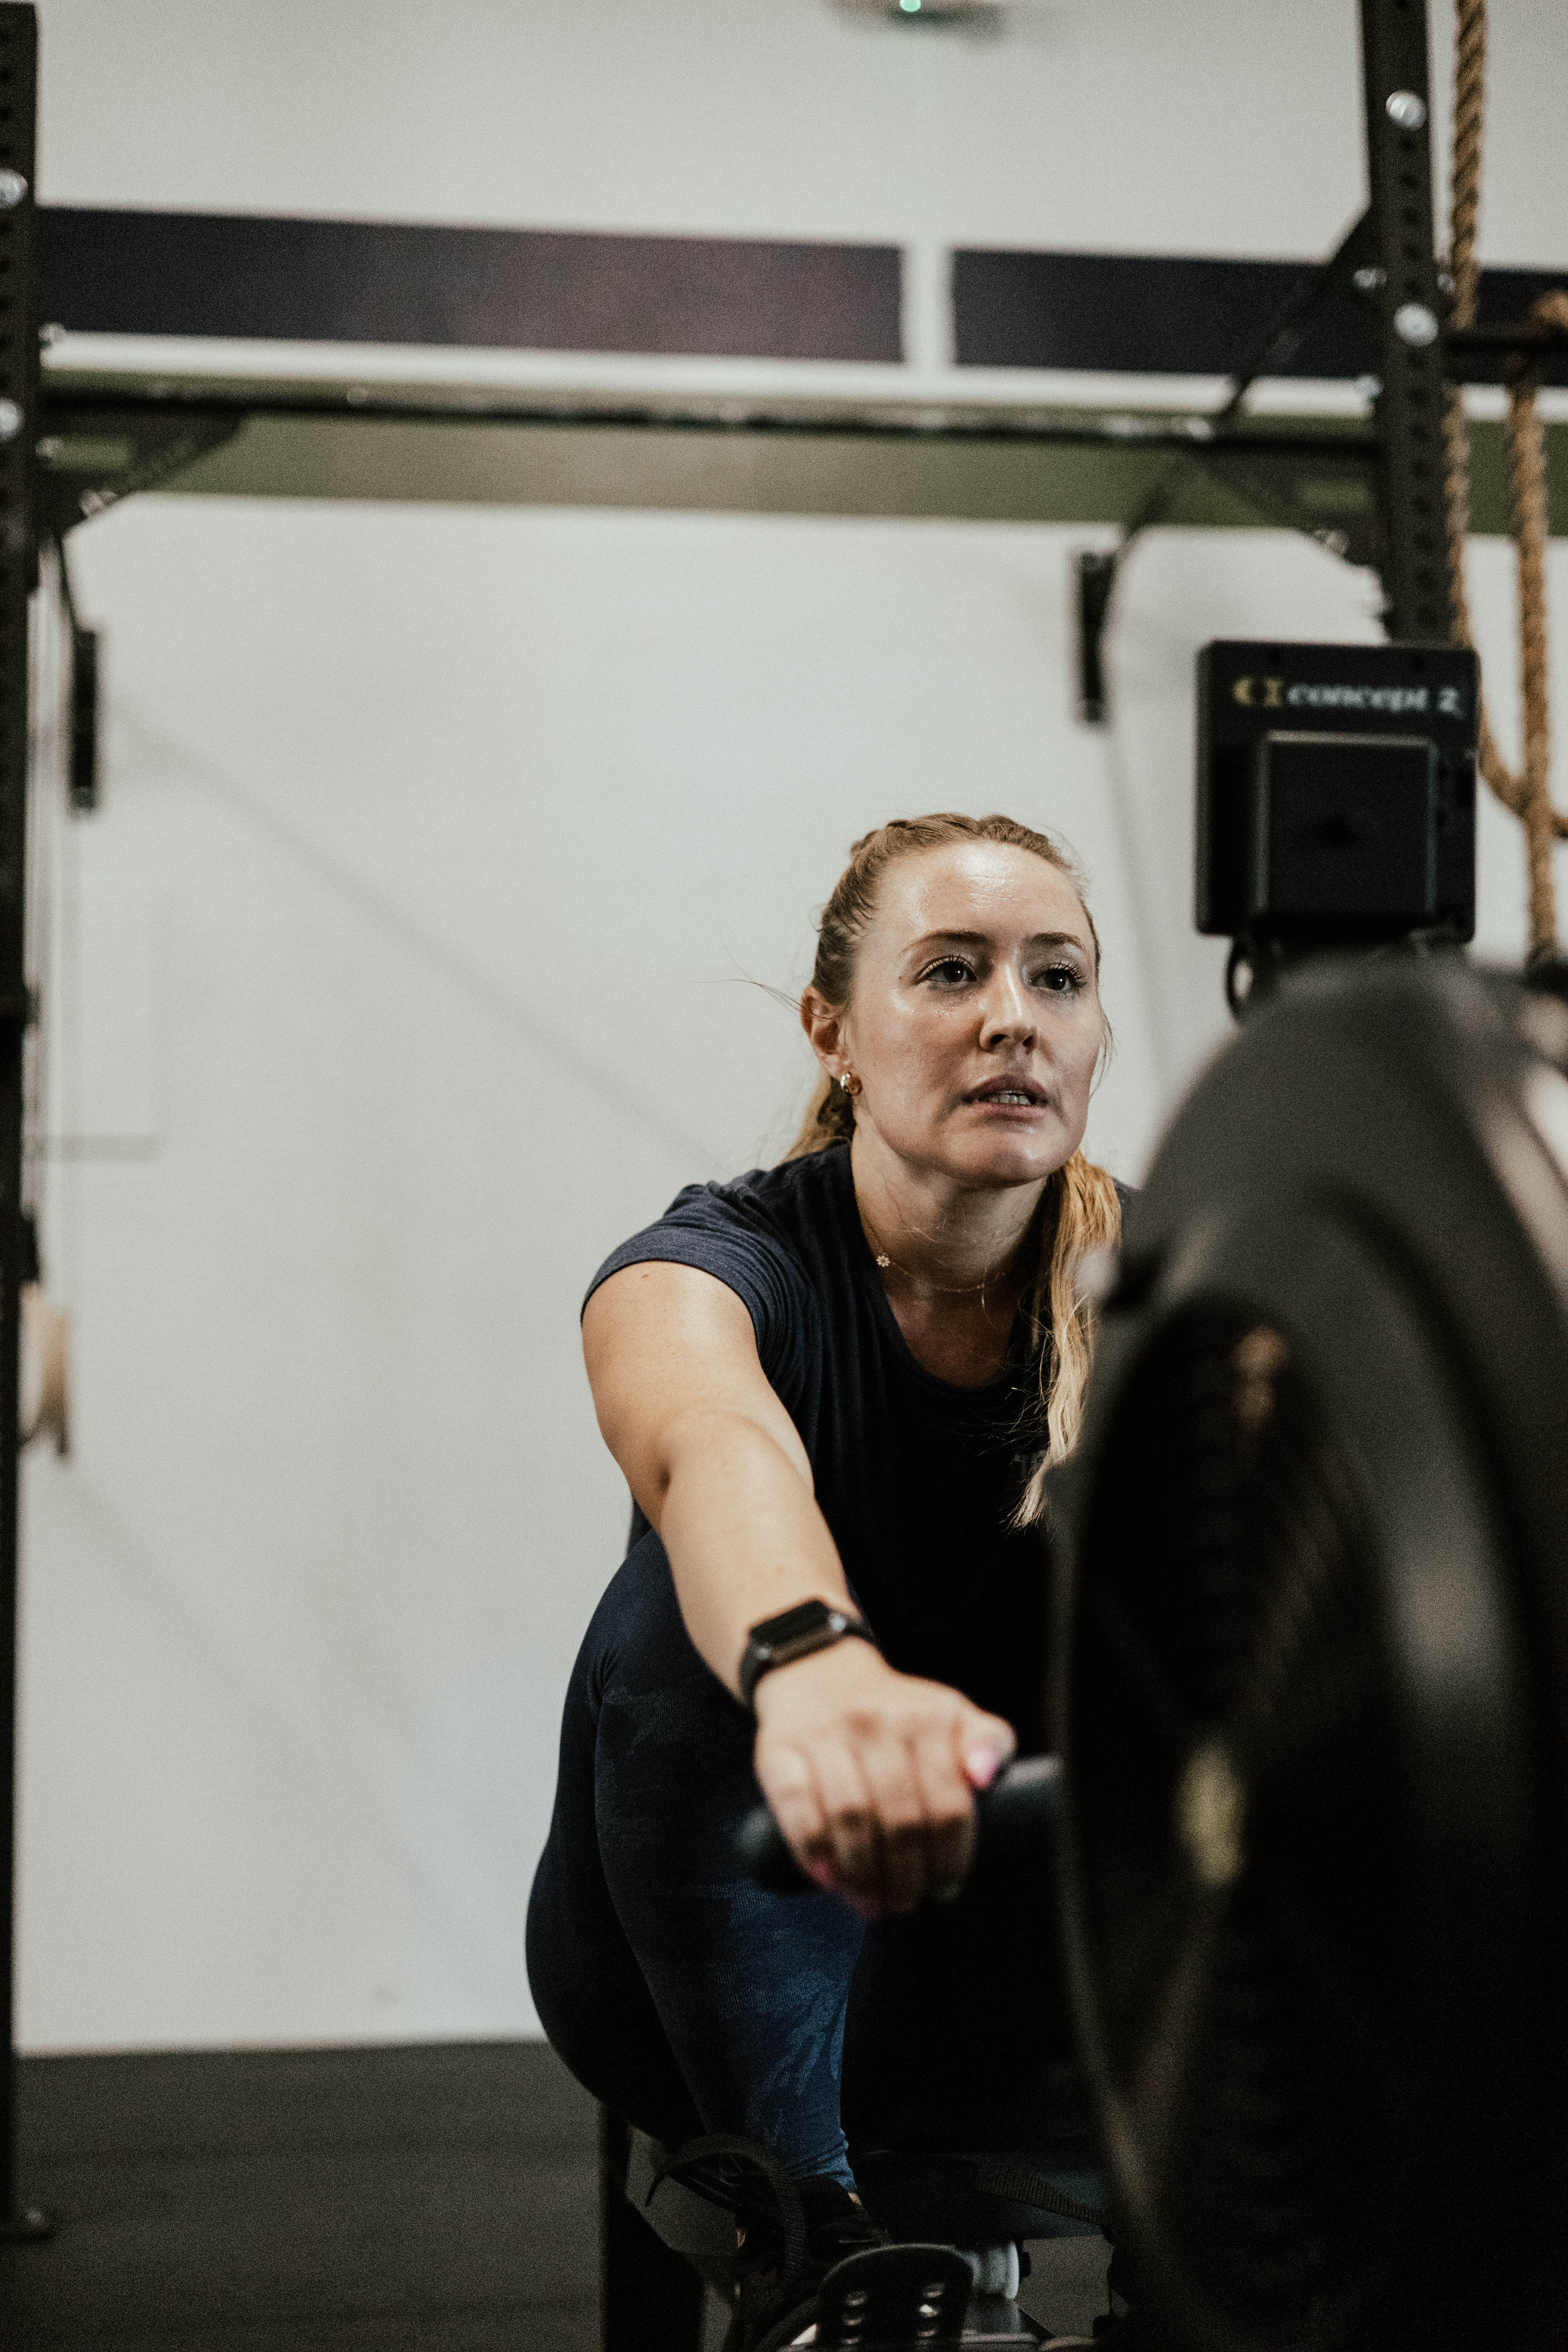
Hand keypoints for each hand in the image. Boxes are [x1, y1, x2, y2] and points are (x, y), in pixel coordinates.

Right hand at [751, 1638, 1015, 1917]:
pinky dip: (814, 1852)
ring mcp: (825, 1733)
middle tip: (905, 1901)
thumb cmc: (895, 1714)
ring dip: (863, 1872)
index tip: (944, 1886)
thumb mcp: (951, 1716)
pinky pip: (798, 1810)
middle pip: (900, 1818)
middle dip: (906, 1875)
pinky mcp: (779, 1750)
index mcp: (926, 1716)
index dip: (949, 1857)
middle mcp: (876, 1719)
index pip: (948, 1805)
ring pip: (851, 1817)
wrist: (817, 1673)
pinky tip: (829, 1879)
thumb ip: (987, 1744)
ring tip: (872, 1901)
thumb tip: (988, 1778)